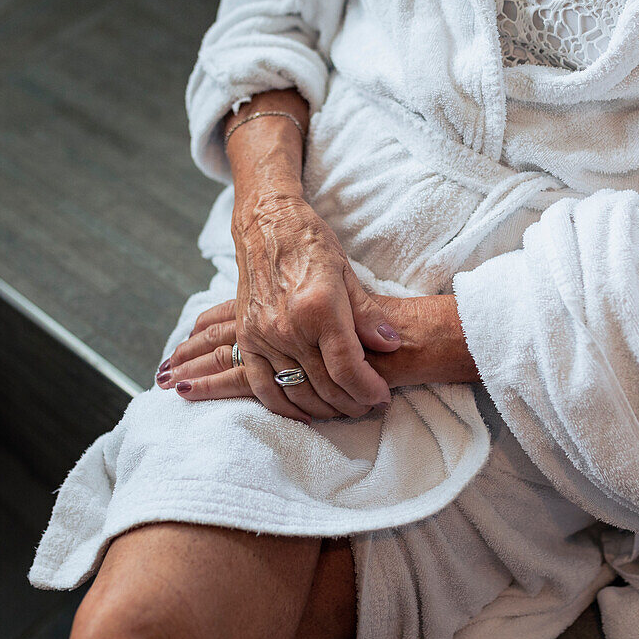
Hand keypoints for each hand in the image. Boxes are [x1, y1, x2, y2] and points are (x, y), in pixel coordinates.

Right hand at [230, 192, 400, 420]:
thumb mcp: (348, 274)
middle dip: (352, 403)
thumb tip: (391, 344)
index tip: (381, 397)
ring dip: (324, 408)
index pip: (347, 368)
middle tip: (369, 406)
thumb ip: (368, 315)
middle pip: (325, 385)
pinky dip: (283, 406)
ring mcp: (263, 335)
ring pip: (296, 390)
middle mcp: (288, 327)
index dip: (368, 390)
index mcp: (318, 309)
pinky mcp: (247, 338)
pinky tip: (304, 413)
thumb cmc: (310, 244)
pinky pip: (261, 385)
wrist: (266, 225)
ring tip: (344, 409)